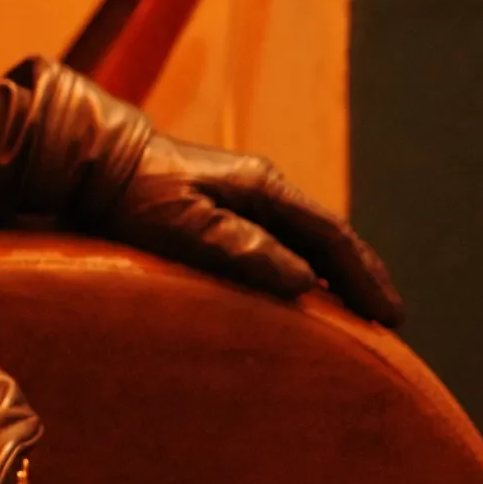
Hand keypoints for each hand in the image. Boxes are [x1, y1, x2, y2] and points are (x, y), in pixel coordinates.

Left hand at [89, 132, 405, 326]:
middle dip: (360, 278)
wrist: (92, 162)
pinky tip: (301, 295)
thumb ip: (246, 250)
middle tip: (386, 322)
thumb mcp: (188, 225)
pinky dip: (301, 270)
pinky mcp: (218, 210)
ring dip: (334, 276)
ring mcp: (240, 197)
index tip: (390, 316)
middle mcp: (260, 188)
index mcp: (263, 187)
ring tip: (355, 315)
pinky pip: (278, 243)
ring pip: (304, 241)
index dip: (365, 276)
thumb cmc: (135, 193)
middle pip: (326, 238)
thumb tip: (307, 282)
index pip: (332, 236)